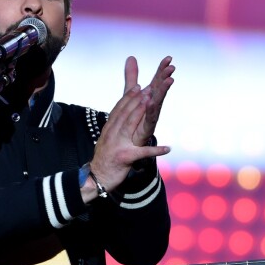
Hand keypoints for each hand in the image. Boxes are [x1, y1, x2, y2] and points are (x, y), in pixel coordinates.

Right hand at [85, 56, 174, 197]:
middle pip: (125, 113)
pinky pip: (142, 153)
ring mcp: (117, 145)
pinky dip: (155, 151)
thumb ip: (115, 126)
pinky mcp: (125, 158)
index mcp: (109, 129)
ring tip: (151, 102)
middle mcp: (112, 134)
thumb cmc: (104, 160)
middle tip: (148, 88)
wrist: (96, 178)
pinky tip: (167, 148)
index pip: (119, 109)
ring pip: (129, 125)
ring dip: (140, 113)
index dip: (129, 97)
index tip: (139, 86)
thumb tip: (121, 116)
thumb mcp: (108, 139)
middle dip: (137, 100)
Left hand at [124, 55, 174, 145]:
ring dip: (163, 91)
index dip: (162, 69)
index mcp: (149, 96)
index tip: (169, 58)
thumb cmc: (132, 116)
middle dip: (165, 78)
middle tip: (172, 68)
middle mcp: (153, 105)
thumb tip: (131, 57)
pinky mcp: (146, 128)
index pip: (157, 80)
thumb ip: (132, 76)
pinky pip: (149, 118)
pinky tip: (151, 100)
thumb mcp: (130, 93)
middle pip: (159, 89)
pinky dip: (151, 109)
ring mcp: (151, 116)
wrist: (127, 140)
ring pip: (158, 102)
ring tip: (169, 80)